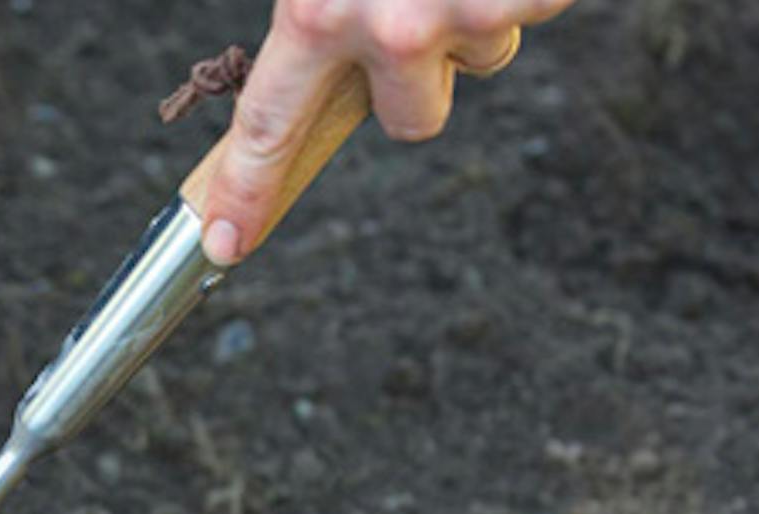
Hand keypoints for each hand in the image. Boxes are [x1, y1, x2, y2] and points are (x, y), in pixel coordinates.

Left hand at [200, 0, 573, 263]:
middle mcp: (390, 27)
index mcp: (313, 7)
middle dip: (421, 81)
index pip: (266, 126)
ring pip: (484, 58)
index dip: (244, 192)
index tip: (223, 245)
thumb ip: (317, 5)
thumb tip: (316, 44)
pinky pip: (535, 9)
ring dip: (480, 11)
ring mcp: (468, 18)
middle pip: (410, 121)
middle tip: (422, 6)